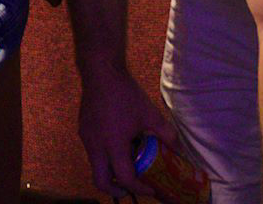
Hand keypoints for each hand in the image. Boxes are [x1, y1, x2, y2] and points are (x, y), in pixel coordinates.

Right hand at [78, 63, 177, 197]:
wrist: (100, 72)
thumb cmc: (125, 93)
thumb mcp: (150, 114)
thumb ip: (166, 134)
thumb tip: (179, 150)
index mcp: (113, 144)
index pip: (124, 178)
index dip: (139, 188)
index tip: (151, 189)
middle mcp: (96, 145)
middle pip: (100, 181)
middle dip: (116, 190)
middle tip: (131, 189)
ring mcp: (86, 138)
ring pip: (96, 166)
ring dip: (111, 172)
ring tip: (127, 165)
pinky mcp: (83, 129)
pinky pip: (93, 152)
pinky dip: (105, 157)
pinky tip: (118, 145)